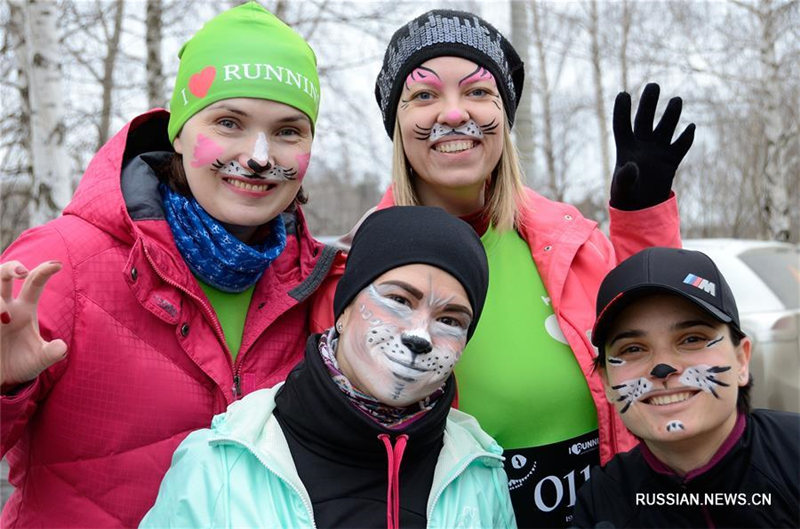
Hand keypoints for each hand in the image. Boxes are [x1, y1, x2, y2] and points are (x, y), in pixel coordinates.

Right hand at [1, 260, 66, 388]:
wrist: (0, 379)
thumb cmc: (20, 364)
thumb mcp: (38, 360)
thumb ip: (51, 353)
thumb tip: (61, 347)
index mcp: (24, 308)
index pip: (34, 283)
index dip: (44, 271)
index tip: (58, 264)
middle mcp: (5, 306)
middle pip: (4, 274)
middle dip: (11, 267)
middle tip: (22, 272)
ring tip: (3, 316)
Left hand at [610, 83, 694, 209]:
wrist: (641, 207)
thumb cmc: (626, 197)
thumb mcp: (623, 188)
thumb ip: (625, 177)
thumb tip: (631, 167)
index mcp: (625, 148)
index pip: (622, 125)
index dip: (622, 110)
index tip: (623, 94)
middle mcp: (642, 145)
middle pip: (645, 119)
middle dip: (649, 103)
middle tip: (654, 85)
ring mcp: (657, 151)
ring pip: (665, 127)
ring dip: (671, 114)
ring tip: (677, 100)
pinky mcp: (671, 160)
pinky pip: (680, 146)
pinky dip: (686, 137)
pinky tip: (690, 128)